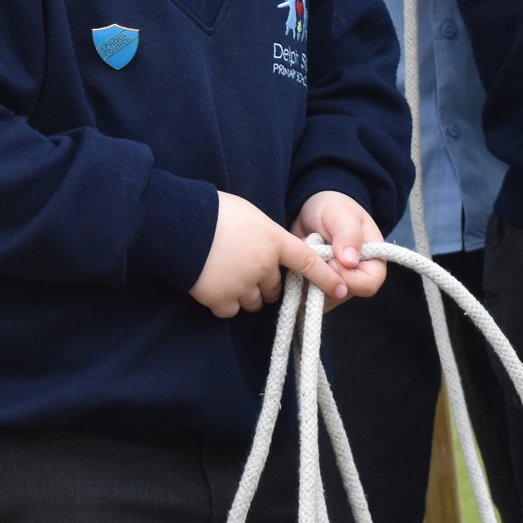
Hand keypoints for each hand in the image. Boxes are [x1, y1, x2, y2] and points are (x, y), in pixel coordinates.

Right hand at [189, 192, 346, 318]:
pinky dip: (224, 302)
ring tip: (225, 273)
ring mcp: (243, 284)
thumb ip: (265, 235)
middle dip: (264, 283)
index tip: (341, 288)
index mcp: (273, 240)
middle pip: (275, 288)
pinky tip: (212, 284)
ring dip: (245, 294)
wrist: (181, 223)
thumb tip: (268, 248)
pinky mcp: (221, 299)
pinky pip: (231, 310)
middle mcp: (263, 265)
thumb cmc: (213, 211)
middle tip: (244, 267)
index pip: (307, 261)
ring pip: (255, 302)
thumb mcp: (249, 214)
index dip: (325, 277)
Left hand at [293, 191, 386, 307]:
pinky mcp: (321, 289)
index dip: (347, 277)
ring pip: (324, 299)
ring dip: (309, 277)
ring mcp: (340, 285)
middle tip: (313, 253)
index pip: (368, 284)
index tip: (330, 260)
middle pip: (343, 294)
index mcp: (374, 260)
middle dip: (323, 276)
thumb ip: (348, 234)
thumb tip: (350, 262)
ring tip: (307, 253)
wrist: (312, 210)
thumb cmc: (333, 208)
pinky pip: (309, 297)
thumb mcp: (341, 214)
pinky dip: (300, 281)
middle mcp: (359, 277)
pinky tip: (300, 262)